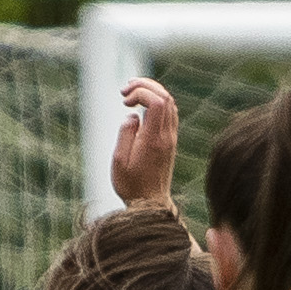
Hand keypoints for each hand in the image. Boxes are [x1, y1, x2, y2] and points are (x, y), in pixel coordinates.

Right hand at [110, 77, 182, 207]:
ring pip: (170, 103)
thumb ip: (125, 133)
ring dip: (151, 91)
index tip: (123, 101)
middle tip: (124, 90)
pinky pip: (169, 113)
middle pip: (166, 96)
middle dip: (144, 85)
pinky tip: (141, 105)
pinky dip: (156, 101)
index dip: (140, 92)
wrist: (151, 204)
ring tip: (130, 92)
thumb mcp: (120, 160)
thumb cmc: (131, 185)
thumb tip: (132, 116)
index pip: (157, 102)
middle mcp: (167, 137)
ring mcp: (171, 138)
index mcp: (154, 139)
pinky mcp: (171, 141)